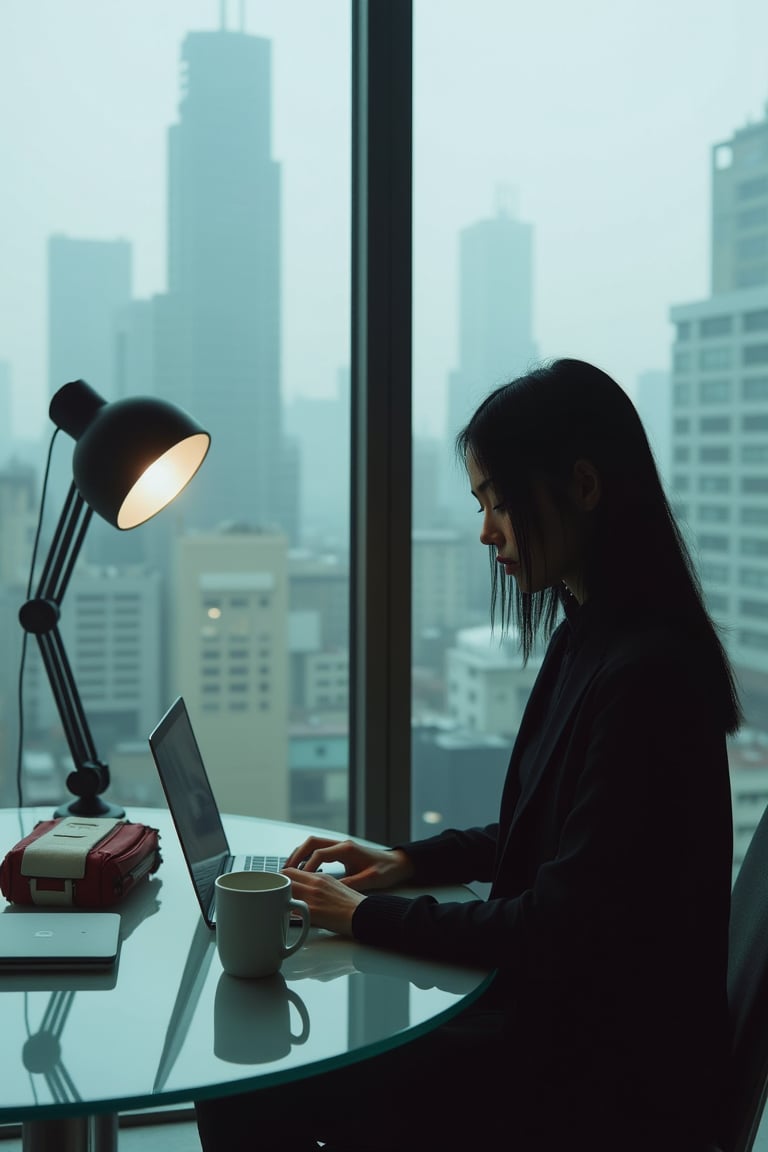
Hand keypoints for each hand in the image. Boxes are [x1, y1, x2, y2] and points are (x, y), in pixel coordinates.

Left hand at [283, 868, 364, 935]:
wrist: (365, 915)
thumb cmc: (353, 904)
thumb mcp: (335, 886)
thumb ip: (318, 884)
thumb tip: (305, 888)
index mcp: (320, 877)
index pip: (291, 870)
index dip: (282, 877)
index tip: (279, 884)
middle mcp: (315, 884)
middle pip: (285, 877)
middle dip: (277, 886)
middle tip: (274, 894)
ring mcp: (312, 898)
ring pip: (285, 892)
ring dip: (279, 898)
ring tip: (278, 906)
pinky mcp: (312, 913)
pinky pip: (291, 910)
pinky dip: (286, 914)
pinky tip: (286, 919)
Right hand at [284, 837, 413, 891]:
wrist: (398, 863)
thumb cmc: (386, 870)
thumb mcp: (369, 880)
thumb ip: (350, 884)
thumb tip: (330, 891)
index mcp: (347, 849)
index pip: (319, 853)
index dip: (307, 865)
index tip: (299, 878)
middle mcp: (342, 844)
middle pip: (311, 843)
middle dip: (296, 856)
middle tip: (285, 871)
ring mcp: (340, 846)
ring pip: (313, 844)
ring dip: (300, 855)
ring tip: (289, 870)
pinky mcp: (341, 851)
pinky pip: (319, 850)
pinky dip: (308, 857)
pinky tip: (304, 870)